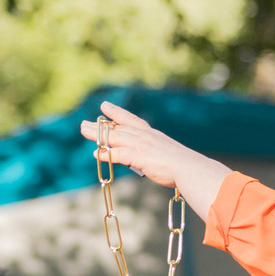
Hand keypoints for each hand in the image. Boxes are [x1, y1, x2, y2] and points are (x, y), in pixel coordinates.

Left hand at [78, 100, 233, 209]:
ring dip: (98, 135)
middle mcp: (145, 136)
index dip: (117, 113)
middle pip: (118, 128)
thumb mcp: (165, 155)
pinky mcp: (140, 156)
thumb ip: (152, 155)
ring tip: (83, 131)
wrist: (191, 169)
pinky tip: (95, 154)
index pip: (131, 120)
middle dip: (100, 126)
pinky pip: (118, 154)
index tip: (105, 106)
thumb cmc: (182, 167)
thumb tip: (144, 161)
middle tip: (83, 123)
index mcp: (152, 135)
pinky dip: (106, 154)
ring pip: (115, 137)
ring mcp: (142, 145)